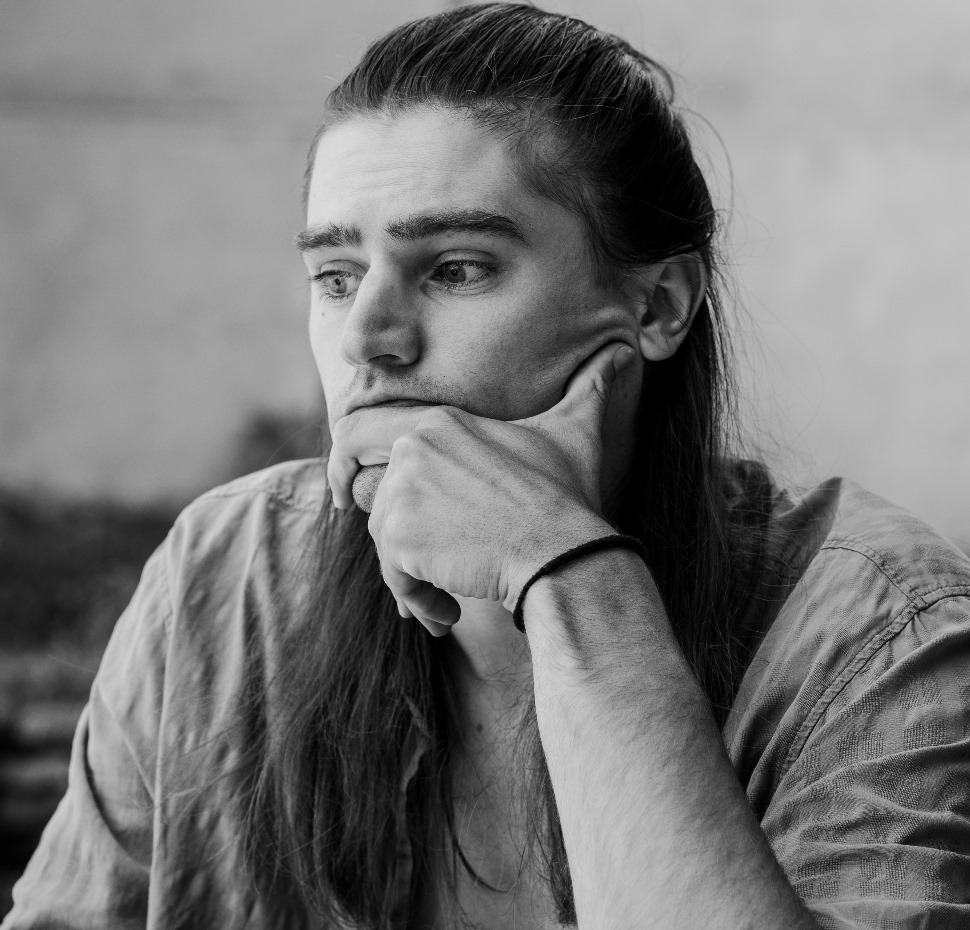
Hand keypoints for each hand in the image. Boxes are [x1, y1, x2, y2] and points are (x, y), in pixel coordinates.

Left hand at [326, 342, 633, 632]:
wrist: (563, 552)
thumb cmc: (567, 497)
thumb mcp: (574, 434)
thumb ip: (588, 391)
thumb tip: (625, 355)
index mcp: (440, 420)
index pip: (361, 426)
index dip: (343, 454)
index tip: (345, 481)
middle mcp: (413, 448)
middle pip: (360, 480)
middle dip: (352, 503)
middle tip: (370, 535)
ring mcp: (404, 492)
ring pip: (384, 537)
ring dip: (411, 573)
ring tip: (448, 595)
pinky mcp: (401, 538)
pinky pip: (394, 575)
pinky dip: (417, 601)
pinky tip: (447, 613)